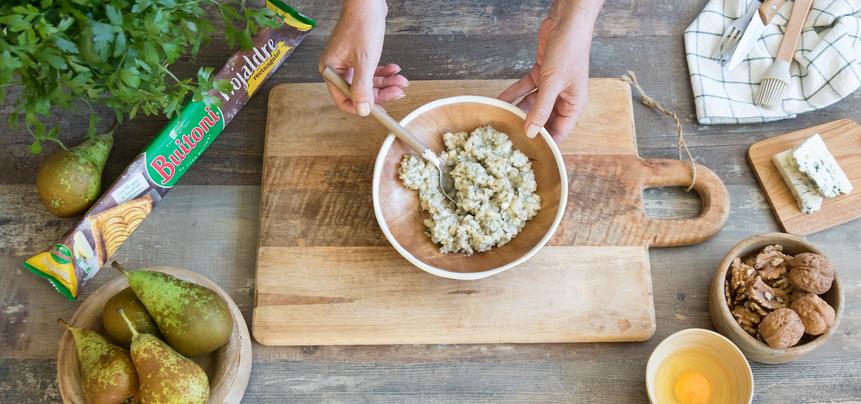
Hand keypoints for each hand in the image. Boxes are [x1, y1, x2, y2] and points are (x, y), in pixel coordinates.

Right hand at [319, 0, 407, 115]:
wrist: (368, 1)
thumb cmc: (362, 24)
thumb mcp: (364, 60)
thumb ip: (362, 87)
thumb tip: (363, 109)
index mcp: (331, 70)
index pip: (343, 99)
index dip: (362, 107)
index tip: (380, 111)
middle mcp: (337, 67)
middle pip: (359, 91)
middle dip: (381, 93)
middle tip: (398, 91)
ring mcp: (347, 62)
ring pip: (368, 82)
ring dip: (386, 83)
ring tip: (401, 80)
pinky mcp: (358, 56)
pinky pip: (371, 71)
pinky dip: (383, 73)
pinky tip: (394, 70)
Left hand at [499, 1, 601, 142]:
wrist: (566, 22)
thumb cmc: (569, 50)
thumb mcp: (553, 83)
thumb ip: (541, 109)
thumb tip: (531, 132)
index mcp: (574, 104)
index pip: (560, 131)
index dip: (547, 143)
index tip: (531, 154)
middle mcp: (564, 97)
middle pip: (544, 119)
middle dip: (529, 127)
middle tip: (511, 140)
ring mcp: (552, 86)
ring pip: (532, 105)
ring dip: (518, 110)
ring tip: (502, 122)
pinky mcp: (541, 75)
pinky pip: (525, 89)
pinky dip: (513, 94)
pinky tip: (499, 101)